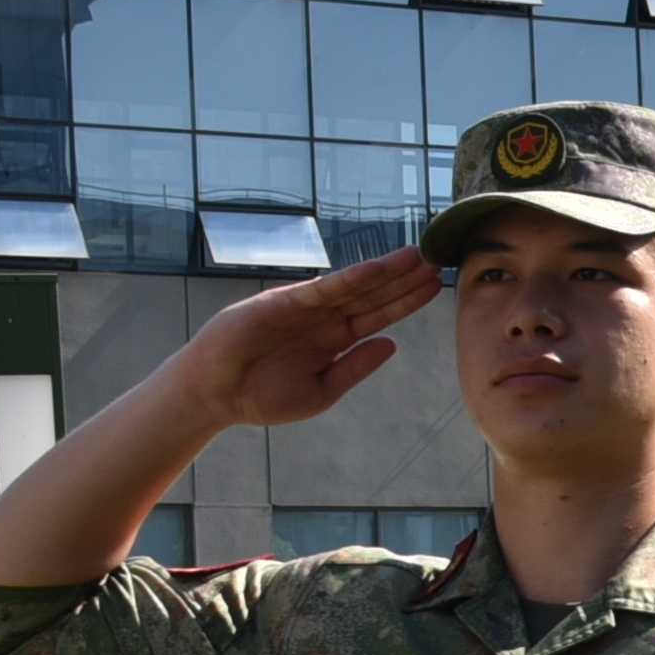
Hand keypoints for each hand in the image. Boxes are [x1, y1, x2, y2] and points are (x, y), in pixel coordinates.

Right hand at [167, 244, 446, 429]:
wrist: (217, 396)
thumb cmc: (263, 397)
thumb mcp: (321, 391)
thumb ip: (355, 368)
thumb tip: (392, 345)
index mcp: (334, 340)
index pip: (378, 316)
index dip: (406, 302)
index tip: (435, 287)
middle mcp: (324, 318)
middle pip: (372, 295)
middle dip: (403, 279)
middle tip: (437, 259)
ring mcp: (304, 307)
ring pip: (353, 286)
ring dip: (384, 271)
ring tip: (416, 256)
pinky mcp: (282, 302)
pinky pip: (322, 289)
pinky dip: (349, 279)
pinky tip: (375, 269)